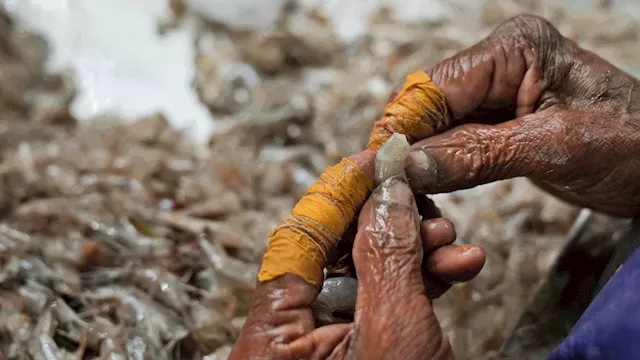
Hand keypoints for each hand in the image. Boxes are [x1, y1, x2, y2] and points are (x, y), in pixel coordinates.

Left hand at [229, 154, 483, 358]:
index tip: (375, 158)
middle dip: (390, 224)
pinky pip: (386, 305)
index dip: (340, 192)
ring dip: (416, 254)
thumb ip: (386, 258)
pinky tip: (456, 268)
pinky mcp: (361, 353)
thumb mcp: (392, 334)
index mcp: (273, 337)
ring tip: (453, 243)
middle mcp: (291, 340)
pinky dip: (422, 286)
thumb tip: (386, 192)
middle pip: (336, 253)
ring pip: (368, 277)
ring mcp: (327, 348)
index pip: (300, 239)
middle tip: (425, 202)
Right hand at [402, 15, 639, 216]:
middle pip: (427, 106)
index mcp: (515, 48)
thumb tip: (409, 167)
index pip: (435, 87)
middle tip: (384, 189)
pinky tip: (428, 189)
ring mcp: (496, 94)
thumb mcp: (554, 149)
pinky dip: (437, 168)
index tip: (377, 169)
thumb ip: (477, 155)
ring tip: (403, 195)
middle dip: (405, 147)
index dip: (401, 128)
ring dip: (417, 161)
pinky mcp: (497, 123)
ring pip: (433, 128)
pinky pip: (451, 143)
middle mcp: (499, 64)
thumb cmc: (634, 146)